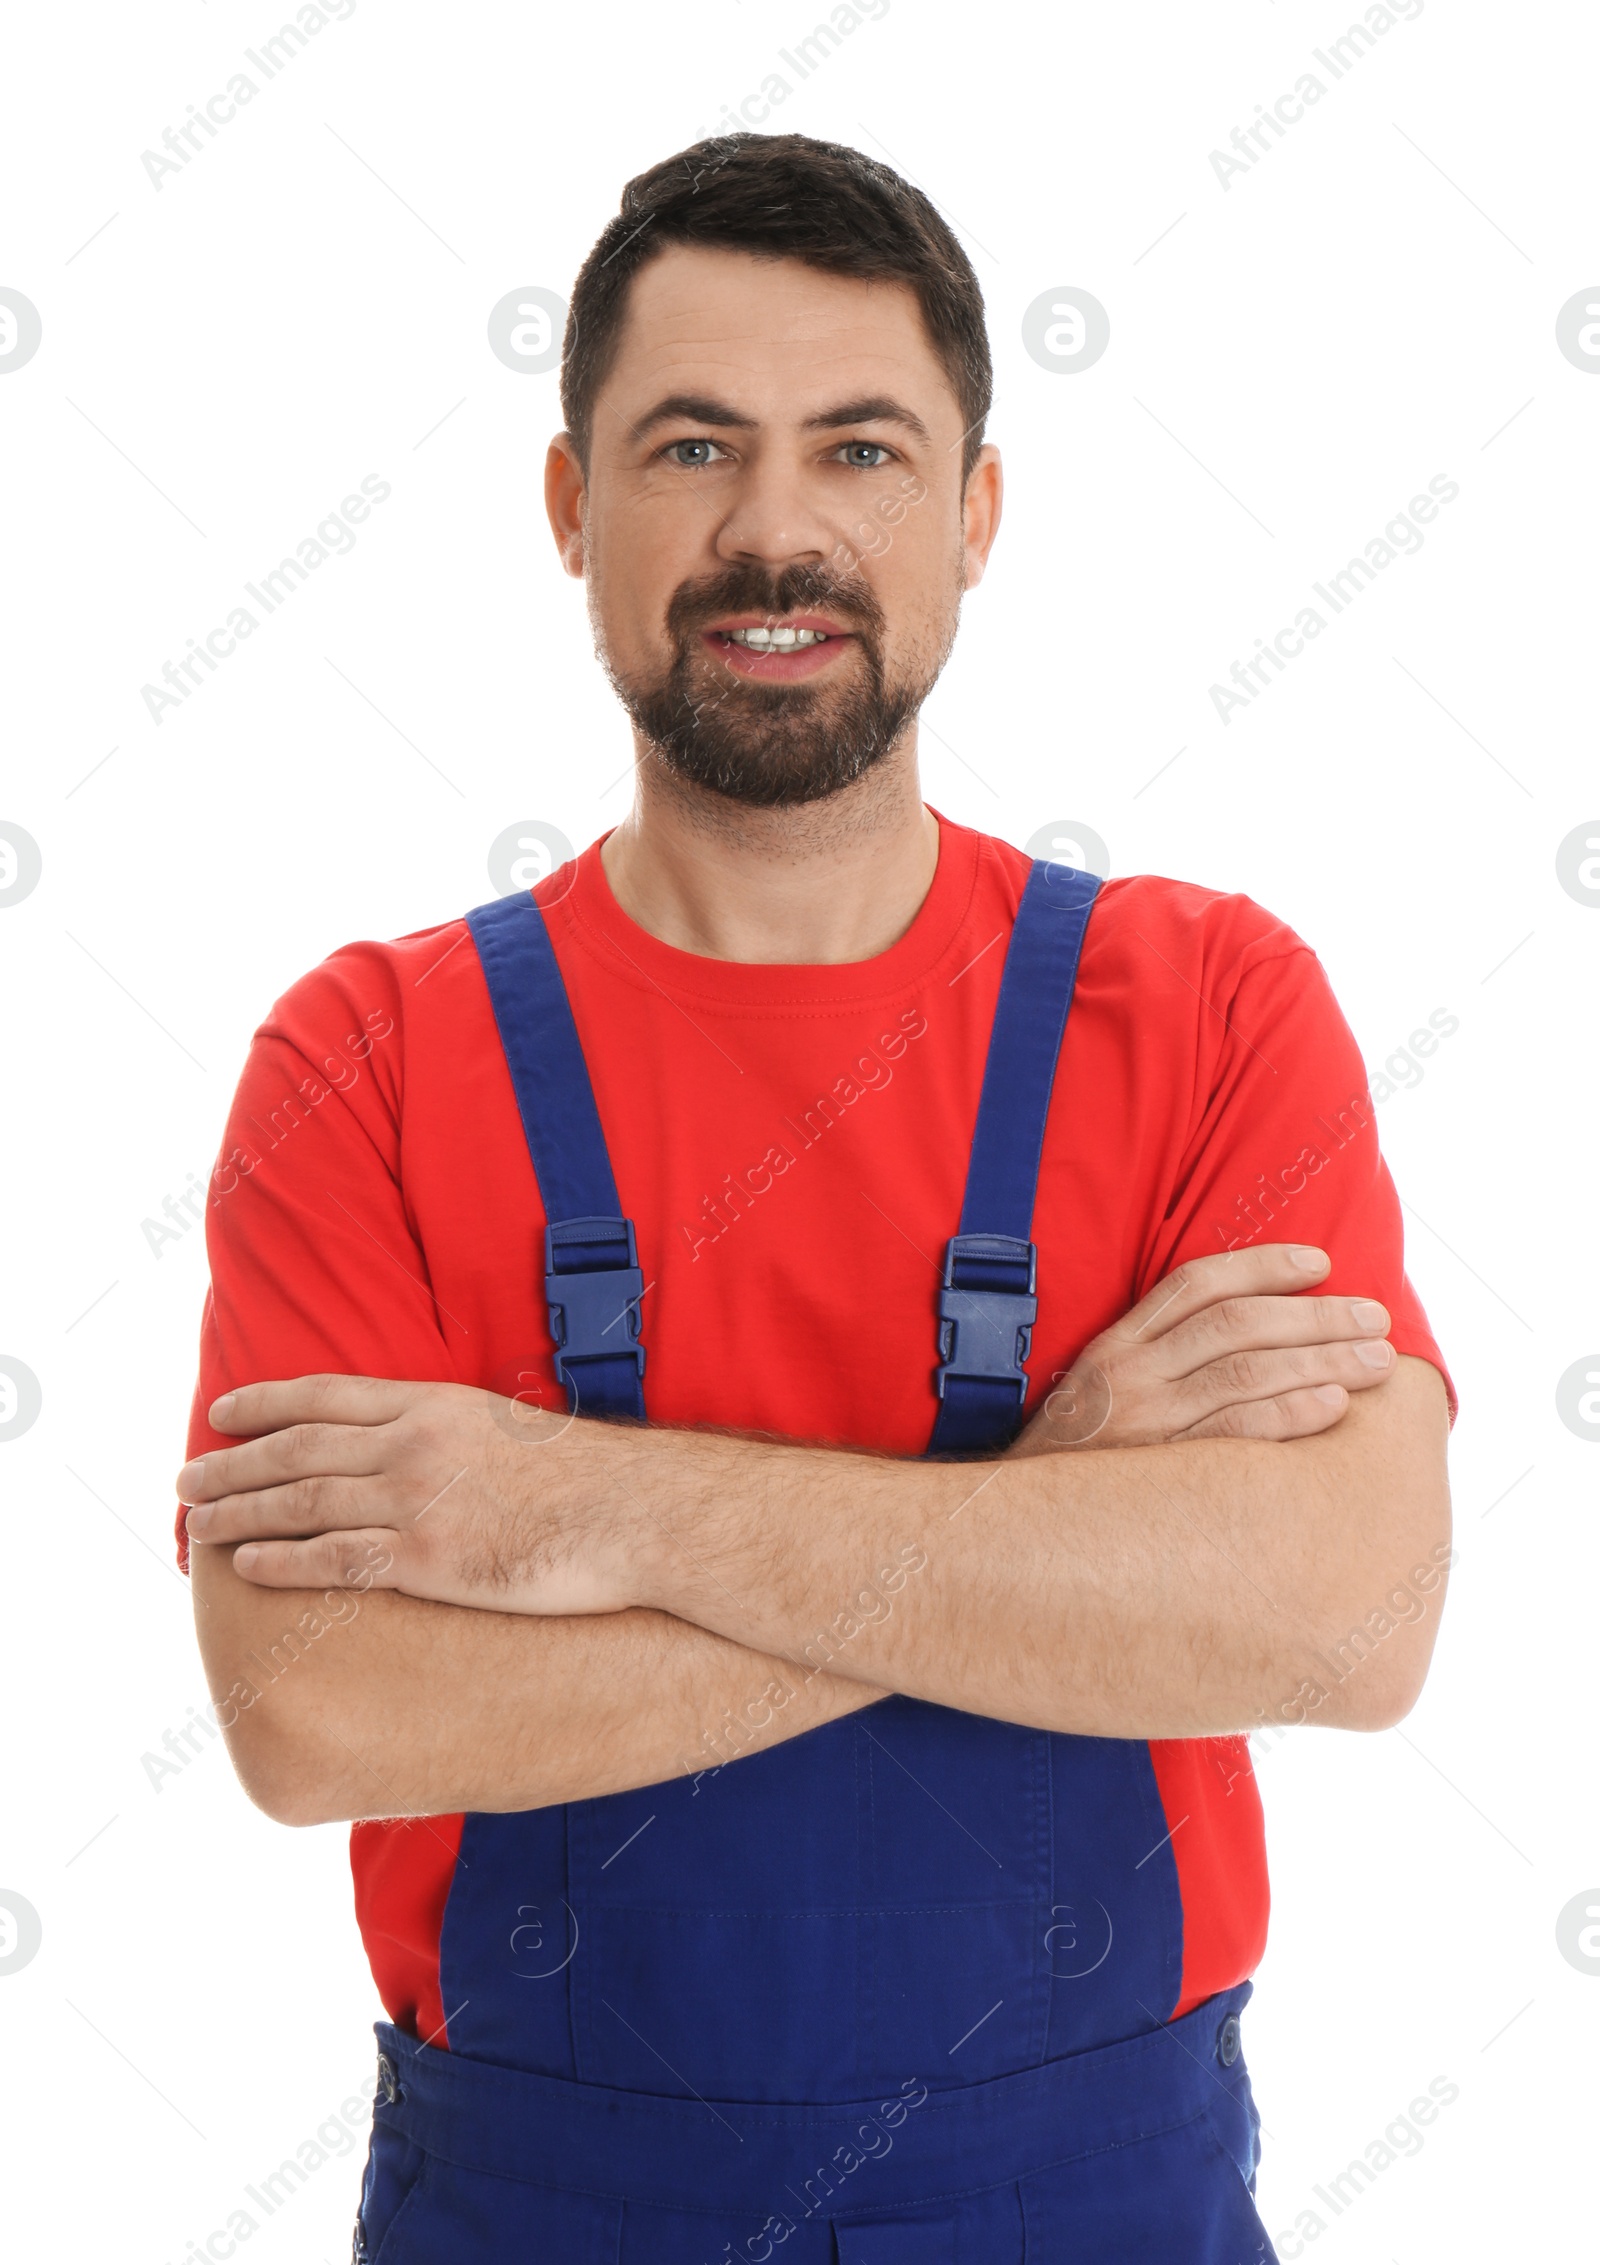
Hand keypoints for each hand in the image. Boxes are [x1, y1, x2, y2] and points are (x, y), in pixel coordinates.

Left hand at [177, 1375, 638, 1613]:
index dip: (264, 1403)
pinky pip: (334, 1560)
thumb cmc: (589, 1478)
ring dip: (239, 1511)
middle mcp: (415, 1444)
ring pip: (301, 1503)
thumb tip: (414, 1443)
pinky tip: (246, 1565)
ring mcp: (419, 1501)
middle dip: (233, 1463)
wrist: (637, 1513)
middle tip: (187, 1478)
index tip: (222, 1414)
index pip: (325, 1396)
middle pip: (297, 1450)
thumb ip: (452, 1430)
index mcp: (434, 1404)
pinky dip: (281, 1560)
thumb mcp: (509, 1427)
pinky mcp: (430, 1560)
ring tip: (199, 1522)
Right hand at [1006, 1243, 1395, 1455]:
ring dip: (1321, 1360)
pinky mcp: (1161, 1474)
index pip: (1197, 1283)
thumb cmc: (1080, 1463)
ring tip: (1375, 1360)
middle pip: (1237, 1324)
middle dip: (1316, 1315)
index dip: (1263, 1265)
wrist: (1018, 1532)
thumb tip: (1254, 1336)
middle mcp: (1129, 1375)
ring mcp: (1144, 1424)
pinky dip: (1291, 1414)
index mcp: (1118, 1345)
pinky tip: (1333, 1405)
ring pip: (1246, 1372)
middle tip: (1375, 1318)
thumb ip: (1161, 1361)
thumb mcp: (1103, 1394)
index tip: (1321, 1262)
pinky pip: (1238, 1434)